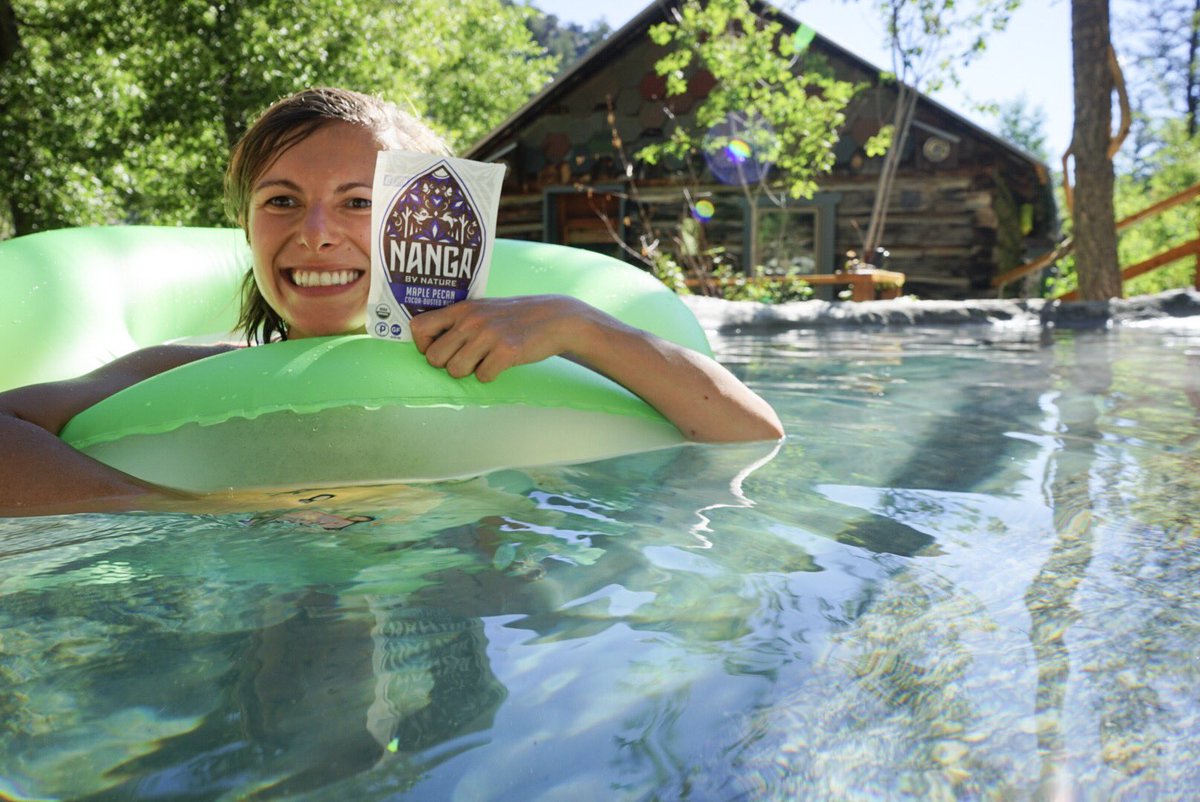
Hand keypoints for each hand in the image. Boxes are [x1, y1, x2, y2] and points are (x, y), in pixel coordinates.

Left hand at [409, 295, 594, 381]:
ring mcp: (488, 336)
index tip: (439, 349)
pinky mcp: (506, 351)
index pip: (418, 327)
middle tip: (465, 359)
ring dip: (469, 372)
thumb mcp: (483, 310)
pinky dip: (490, 375)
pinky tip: (500, 364)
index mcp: (462, 309)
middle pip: (434, 357)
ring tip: (484, 361)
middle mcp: (471, 321)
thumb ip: (459, 321)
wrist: (555, 318)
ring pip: (455, 371)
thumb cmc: (515, 317)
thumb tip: (430, 343)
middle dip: (446, 365)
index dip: (423, 345)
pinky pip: (482, 377)